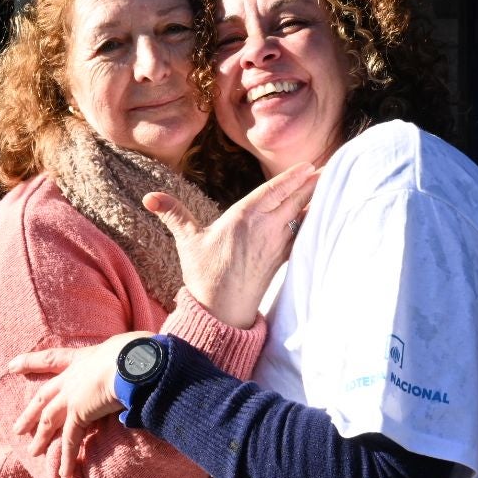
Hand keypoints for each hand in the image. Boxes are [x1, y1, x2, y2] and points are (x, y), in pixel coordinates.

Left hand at [12, 333, 151, 477]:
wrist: (134, 360)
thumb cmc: (137, 350)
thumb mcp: (128, 348)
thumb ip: (128, 357)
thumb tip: (143, 360)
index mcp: (83, 359)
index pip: (51, 359)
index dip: (30, 362)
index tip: (11, 365)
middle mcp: (72, 378)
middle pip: (43, 397)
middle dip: (29, 412)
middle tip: (17, 427)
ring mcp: (72, 397)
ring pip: (50, 420)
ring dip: (41, 437)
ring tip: (32, 451)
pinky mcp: (79, 415)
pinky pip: (70, 441)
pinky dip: (67, 458)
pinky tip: (64, 473)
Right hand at [148, 162, 318, 327]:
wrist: (221, 311)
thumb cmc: (204, 275)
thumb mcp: (187, 241)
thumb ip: (173, 214)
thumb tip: (149, 197)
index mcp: (243, 217)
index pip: (273, 191)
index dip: (292, 178)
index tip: (308, 166)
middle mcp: (264, 228)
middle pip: (292, 200)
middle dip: (310, 184)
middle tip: (328, 169)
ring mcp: (275, 245)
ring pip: (299, 217)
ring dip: (313, 202)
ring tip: (327, 187)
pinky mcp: (280, 260)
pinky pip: (300, 236)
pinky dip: (310, 224)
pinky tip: (318, 219)